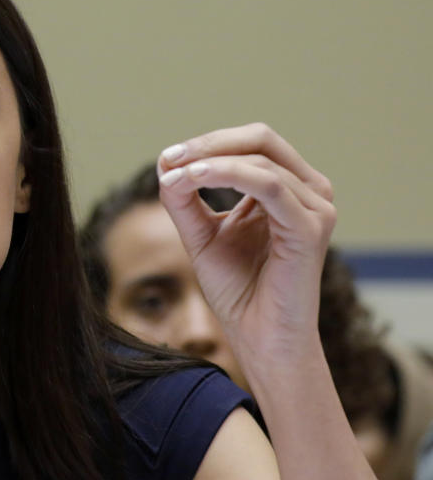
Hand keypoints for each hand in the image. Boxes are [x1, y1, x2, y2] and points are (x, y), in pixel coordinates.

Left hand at [156, 123, 335, 374]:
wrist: (260, 340)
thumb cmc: (238, 292)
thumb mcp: (201, 236)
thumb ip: (185, 200)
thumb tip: (166, 163)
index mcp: (287, 190)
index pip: (251, 144)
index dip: (208, 142)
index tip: (166, 157)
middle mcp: (308, 193)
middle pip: (262, 139)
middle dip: (210, 142)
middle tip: (171, 157)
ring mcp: (315, 209)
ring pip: (261, 159)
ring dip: (210, 161)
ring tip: (175, 173)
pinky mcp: (310, 229)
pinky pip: (269, 185)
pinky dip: (227, 175)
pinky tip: (194, 179)